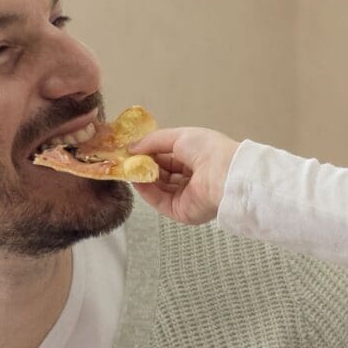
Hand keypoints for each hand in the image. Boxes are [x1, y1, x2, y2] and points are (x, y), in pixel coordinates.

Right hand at [126, 127, 241, 225]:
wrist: (224, 175)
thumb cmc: (208, 150)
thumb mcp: (179, 136)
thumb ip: (153, 141)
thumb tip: (131, 147)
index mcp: (195, 158)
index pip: (167, 157)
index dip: (149, 152)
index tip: (130, 149)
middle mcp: (190, 178)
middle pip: (161, 173)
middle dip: (143, 165)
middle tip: (124, 159)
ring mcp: (185, 196)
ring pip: (158, 187)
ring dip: (142, 177)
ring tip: (126, 168)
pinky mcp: (180, 211)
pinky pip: (159, 201)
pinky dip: (146, 191)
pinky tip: (135, 180)